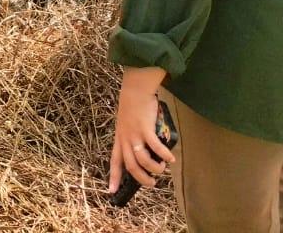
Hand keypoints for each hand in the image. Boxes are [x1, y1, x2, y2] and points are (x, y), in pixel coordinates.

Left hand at [108, 67, 173, 194]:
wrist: (134, 91)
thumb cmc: (132, 108)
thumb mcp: (127, 125)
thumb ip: (133, 138)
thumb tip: (146, 153)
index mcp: (119, 139)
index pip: (114, 161)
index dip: (113, 177)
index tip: (111, 191)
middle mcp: (125, 139)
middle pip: (131, 166)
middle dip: (141, 179)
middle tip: (151, 183)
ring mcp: (134, 134)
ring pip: (142, 160)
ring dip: (154, 169)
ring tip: (162, 169)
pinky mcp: (145, 129)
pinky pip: (155, 147)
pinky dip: (164, 155)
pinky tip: (170, 159)